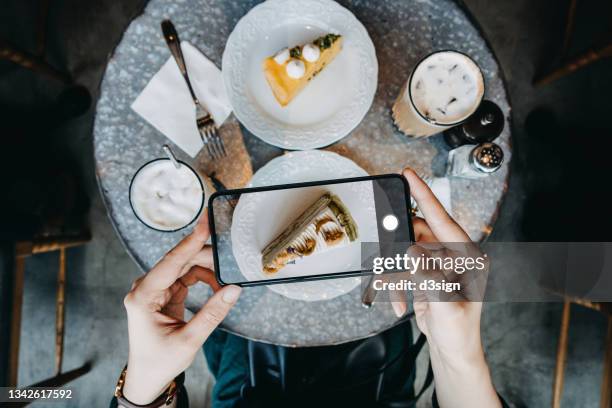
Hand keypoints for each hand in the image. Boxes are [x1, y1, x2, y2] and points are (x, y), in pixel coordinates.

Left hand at [121, 214, 240, 404]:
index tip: (205, 223)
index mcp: (142, 297)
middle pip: (178, 260)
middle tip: (229, 256)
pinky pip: (185, 276)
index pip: (170, 262)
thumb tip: (234, 290)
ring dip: (206, 269)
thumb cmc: (161, 361)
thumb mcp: (189, 340)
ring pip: (183, 266)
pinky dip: (203, 279)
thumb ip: (212, 314)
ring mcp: (153, 289)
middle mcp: (145, 288)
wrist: (147, 376)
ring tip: (225, 280)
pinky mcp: (163, 293)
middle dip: (205, 256)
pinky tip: (217, 286)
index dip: (190, 242)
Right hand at [398, 168, 499, 407]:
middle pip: (419, 234)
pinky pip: (404, 270)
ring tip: (396, 294)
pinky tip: (400, 305)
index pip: (443, 220)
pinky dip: (397, 287)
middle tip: (389, 256)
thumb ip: (429, 276)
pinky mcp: (426, 275)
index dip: (424, 196)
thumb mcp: (445, 306)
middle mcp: (454, 256)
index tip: (409, 174)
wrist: (453, 352)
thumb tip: (413, 252)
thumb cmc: (459, 332)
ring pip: (407, 252)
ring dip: (396, 274)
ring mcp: (439, 265)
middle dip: (400, 247)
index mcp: (468, 257)